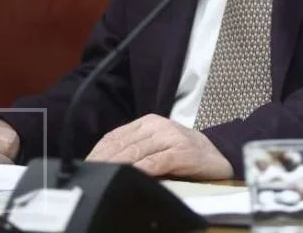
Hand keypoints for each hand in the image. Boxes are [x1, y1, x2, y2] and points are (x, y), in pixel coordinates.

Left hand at [86, 114, 231, 179]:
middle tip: (87, 178)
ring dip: (116, 167)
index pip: (114, 137)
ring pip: (135, 153)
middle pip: (122, 145)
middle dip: (102, 163)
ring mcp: (172, 137)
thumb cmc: (185, 157)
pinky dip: (140, 170)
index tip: (82, 169)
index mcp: (148, 122)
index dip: (96, 153)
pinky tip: (129, 177)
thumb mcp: (156, 149)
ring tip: (101, 179)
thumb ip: (133, 152)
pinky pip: (155, 162)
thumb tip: (102, 167)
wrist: (220, 157)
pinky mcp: (182, 151)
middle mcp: (159, 125)